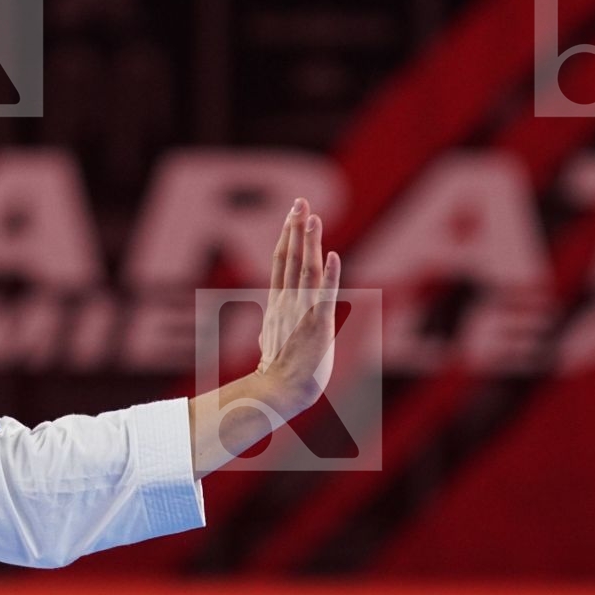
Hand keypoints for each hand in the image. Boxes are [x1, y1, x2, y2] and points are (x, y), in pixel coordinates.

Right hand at [254, 197, 340, 419]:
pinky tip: (333, 255)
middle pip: (290, 257)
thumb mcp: (270, 348)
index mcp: (277, 304)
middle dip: (295, 229)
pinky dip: (329, 274)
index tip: (292, 214)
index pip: (281, 262)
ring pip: (306, 269)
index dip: (287, 236)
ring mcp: (301, 311)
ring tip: (312, 216)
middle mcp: (287, 302)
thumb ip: (268, 336)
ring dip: (309, 242)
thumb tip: (261, 340)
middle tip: (299, 202)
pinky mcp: (317, 323)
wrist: (281, 392)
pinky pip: (324, 294)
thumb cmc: (278, 374)